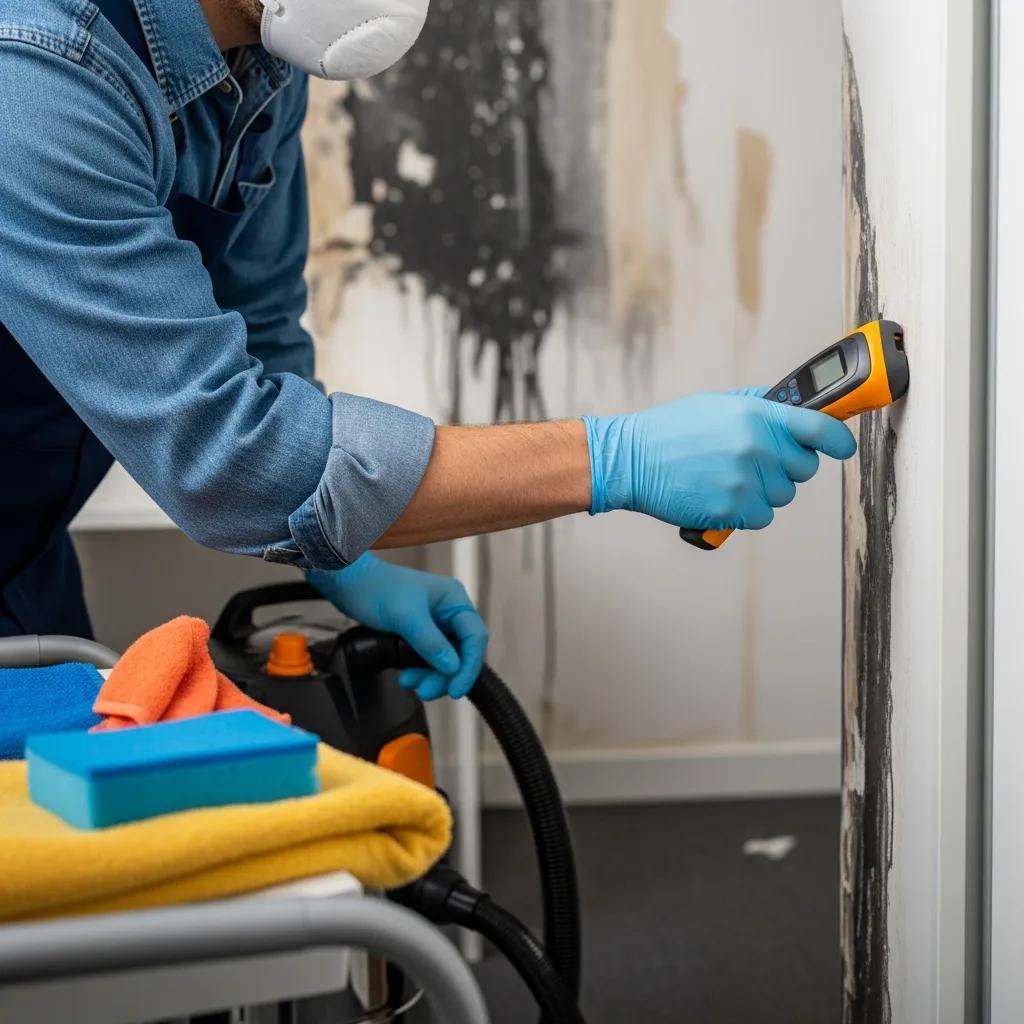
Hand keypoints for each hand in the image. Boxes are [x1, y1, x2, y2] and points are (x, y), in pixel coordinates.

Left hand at [306, 553, 487, 699]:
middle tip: (426, 690)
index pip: (475, 637)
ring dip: (431, 676)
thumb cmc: (376, 588)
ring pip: (445, 661)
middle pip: (461, 653)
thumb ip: (430, 642)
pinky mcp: (420, 635)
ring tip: (409, 682)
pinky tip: (406, 676)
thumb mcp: (405, 616)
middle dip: (445, 675)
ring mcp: (436, 625)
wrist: (349, 583)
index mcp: (454, 600)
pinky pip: (429, 660)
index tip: (456, 688)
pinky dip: (420, 672)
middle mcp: (449, 613)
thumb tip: (453, 668)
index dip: (469, 666)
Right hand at [582, 389, 856, 530]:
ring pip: (783, 496)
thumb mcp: (718, 404)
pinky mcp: (733, 509)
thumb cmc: (671, 431)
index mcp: (757, 415)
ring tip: (730, 478)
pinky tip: (721, 495)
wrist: (632, 459)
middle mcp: (757, 447)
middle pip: (804, 469)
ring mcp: (746, 480)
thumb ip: (760, 407)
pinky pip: (762, 516)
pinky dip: (746, 511)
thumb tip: (796, 412)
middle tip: (756, 463)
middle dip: (787, 468)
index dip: (839, 440)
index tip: (843, 446)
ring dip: (764, 491)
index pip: (821, 428)